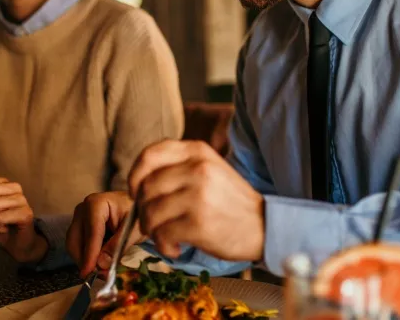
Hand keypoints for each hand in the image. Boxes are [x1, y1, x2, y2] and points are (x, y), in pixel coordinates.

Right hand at [66, 191, 141, 277]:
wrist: (134, 207)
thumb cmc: (136, 214)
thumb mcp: (134, 230)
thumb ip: (119, 245)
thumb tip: (101, 264)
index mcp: (96, 204)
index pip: (91, 233)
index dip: (90, 255)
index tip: (89, 272)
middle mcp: (82, 209)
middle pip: (75, 240)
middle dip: (85, 260)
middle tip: (100, 276)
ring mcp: (78, 218)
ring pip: (73, 245)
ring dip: (85, 260)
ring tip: (102, 271)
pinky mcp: (79, 227)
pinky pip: (77, 246)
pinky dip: (86, 257)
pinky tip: (99, 263)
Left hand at [129, 140, 264, 261]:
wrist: (264, 226)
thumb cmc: (230, 201)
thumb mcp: (209, 168)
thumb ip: (178, 166)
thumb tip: (138, 183)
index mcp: (197, 151)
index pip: (149, 155)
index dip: (135, 175)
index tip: (135, 191)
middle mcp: (197, 169)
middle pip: (146, 187)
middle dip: (142, 209)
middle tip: (153, 222)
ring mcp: (198, 195)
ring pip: (150, 212)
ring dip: (151, 230)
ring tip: (164, 236)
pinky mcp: (198, 223)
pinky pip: (162, 234)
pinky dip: (163, 245)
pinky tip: (175, 247)